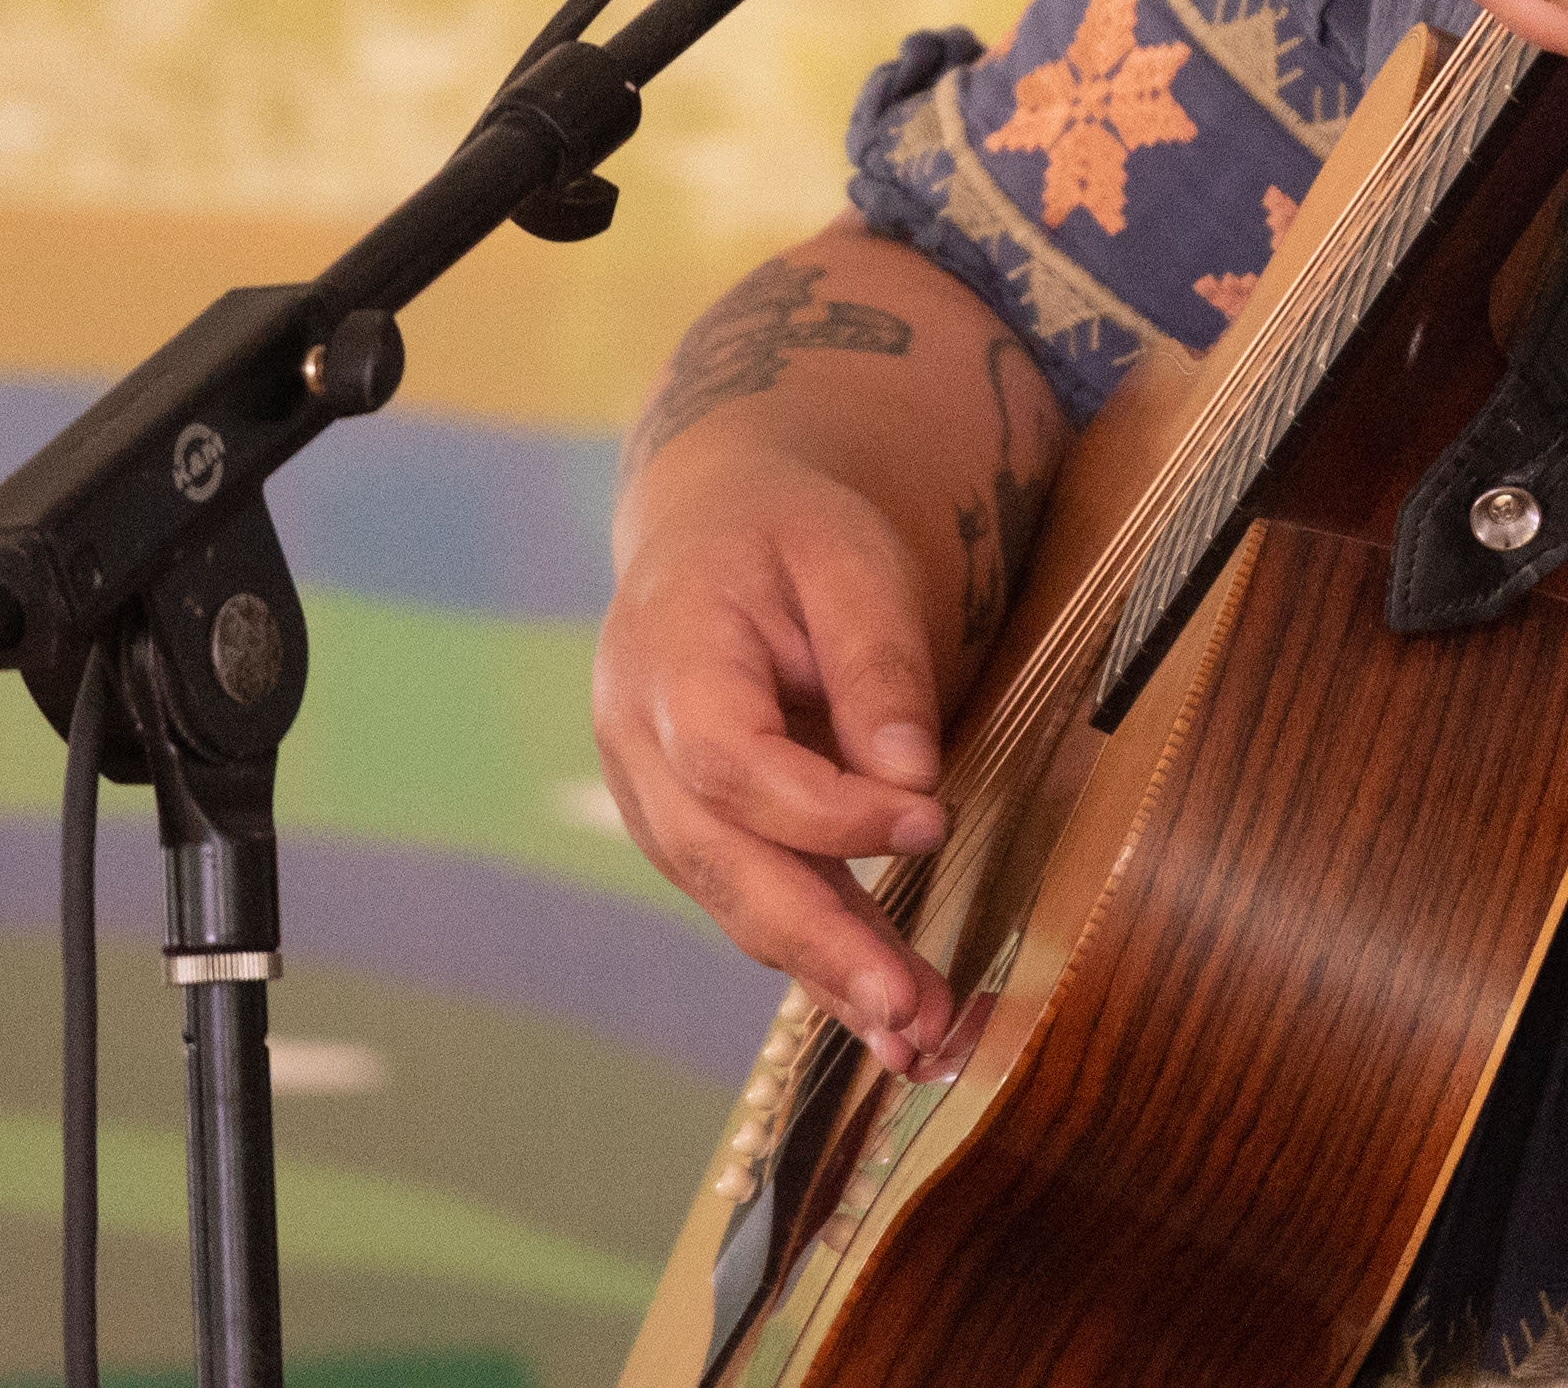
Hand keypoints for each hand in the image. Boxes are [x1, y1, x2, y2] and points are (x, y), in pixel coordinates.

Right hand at [585, 458, 960, 1072]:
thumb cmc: (788, 534)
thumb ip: (877, 662)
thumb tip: (912, 783)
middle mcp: (637, 744)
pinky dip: (821, 957)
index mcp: (666, 657)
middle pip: (720, 860)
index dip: (826, 808)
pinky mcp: (696, 834)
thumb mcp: (848, 558)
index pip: (730, 761)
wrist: (716, 532)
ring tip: (920, 1036)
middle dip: (818, 942)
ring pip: (736, 901)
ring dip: (827, 973)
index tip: (930, 822)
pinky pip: (753, 902)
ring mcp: (655, 800)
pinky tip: (889, 1013)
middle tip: (908, 1007)